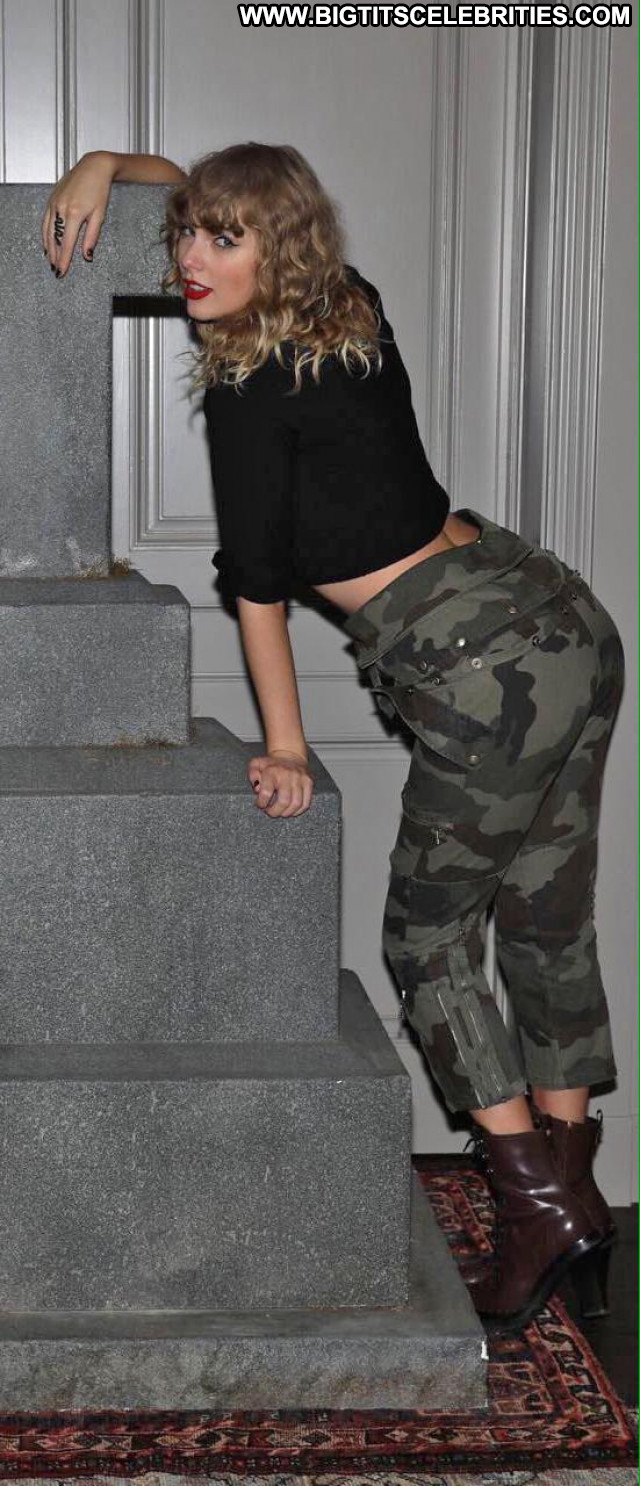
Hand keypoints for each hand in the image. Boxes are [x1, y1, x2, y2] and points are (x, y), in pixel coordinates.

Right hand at [41, 151, 116, 275]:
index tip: (62, 271)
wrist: (94, 167)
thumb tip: (87, 256)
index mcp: (74, 213)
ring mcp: (54, 203)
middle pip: (54, 239)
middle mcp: (61, 208)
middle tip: (56, 270)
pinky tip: (47, 242)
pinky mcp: (52, 199)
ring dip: (49, 247)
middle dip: (55, 257)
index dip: (64, 260)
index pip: (66, 244)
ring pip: (47, 231)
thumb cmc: (99, 188)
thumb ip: (92, 237)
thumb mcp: (100, 215)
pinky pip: (45, 221)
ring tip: (51, 260)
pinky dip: (45, 234)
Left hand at [248, 751, 313, 817]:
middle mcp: (287, 775)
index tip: (260, 804)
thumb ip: (252, 775)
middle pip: (283, 801)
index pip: (266, 793)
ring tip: (281, 812)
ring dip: (287, 813)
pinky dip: (298, 810)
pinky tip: (291, 810)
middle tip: (270, 812)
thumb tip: (257, 789)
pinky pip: (306, 802)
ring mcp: (300, 779)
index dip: (261, 803)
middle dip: (275, 812)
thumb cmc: (270, 764)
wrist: (290, 754)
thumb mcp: (256, 764)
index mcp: (272, 771)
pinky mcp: (309, 782)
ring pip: (296, 804)